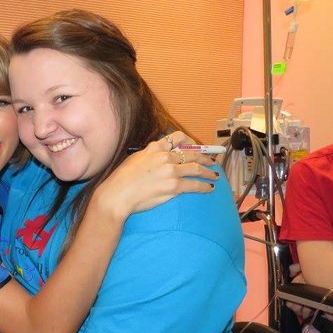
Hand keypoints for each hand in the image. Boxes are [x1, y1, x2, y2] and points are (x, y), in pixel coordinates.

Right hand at [94, 131, 219, 220]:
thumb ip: (150, 154)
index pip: (178, 137)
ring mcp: (171, 171)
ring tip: (214, 175)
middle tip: (211, 161)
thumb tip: (159, 155)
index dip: (190, 141)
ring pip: (197, 168)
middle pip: (192, 153)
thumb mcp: (134, 158)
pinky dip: (205, 186)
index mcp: (155, 148)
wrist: (118, 194)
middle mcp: (165, 156)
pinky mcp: (174, 186)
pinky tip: (209, 188)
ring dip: (209, 172)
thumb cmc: (122, 179)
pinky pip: (195, 185)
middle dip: (205, 157)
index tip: (195, 147)